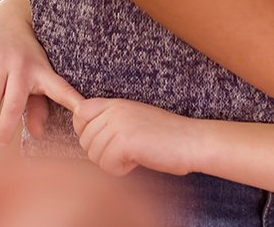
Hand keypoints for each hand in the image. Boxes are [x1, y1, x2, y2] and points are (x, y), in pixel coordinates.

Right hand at [0, 0, 84, 144]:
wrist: (11, 19)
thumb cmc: (27, 58)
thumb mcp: (38, 78)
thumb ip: (39, 107)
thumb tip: (37, 134)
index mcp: (43, 72)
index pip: (61, 89)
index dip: (74, 102)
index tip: (84, 116)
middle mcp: (23, 65)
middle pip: (14, 104)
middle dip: (7, 126)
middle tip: (1, 143)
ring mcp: (0, 58)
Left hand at [73, 98, 203, 176]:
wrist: (193, 141)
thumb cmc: (168, 136)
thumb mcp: (136, 119)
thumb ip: (112, 121)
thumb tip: (84, 135)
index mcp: (118, 103)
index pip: (80, 113)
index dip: (86, 130)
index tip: (106, 140)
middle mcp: (115, 110)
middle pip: (84, 140)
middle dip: (103, 152)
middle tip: (129, 150)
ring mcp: (119, 125)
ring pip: (94, 155)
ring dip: (113, 162)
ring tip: (137, 154)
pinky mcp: (124, 142)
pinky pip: (106, 165)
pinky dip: (122, 169)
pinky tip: (139, 160)